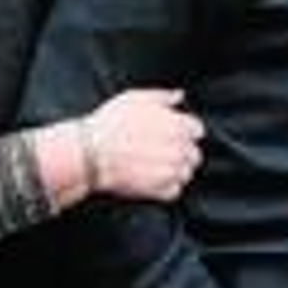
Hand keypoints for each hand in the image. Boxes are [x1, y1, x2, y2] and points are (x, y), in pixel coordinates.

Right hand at [86, 88, 203, 200]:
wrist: (90, 154)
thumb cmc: (110, 124)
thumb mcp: (136, 99)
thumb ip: (162, 97)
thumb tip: (179, 95)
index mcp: (180, 126)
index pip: (197, 131)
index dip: (184, 131)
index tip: (171, 134)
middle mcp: (181, 149)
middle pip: (194, 154)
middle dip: (182, 152)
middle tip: (162, 151)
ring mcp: (172, 171)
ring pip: (186, 173)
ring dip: (175, 171)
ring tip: (155, 167)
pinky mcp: (160, 190)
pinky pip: (175, 191)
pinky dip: (166, 188)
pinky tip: (152, 180)